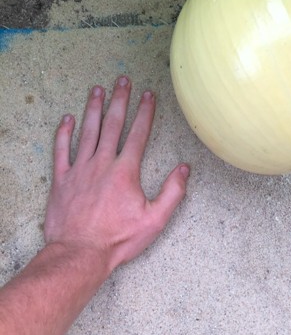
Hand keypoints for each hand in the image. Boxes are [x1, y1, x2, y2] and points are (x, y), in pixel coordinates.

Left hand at [44, 76, 188, 272]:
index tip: (148, 94)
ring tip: (98, 89)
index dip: (145, 112)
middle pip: (113, 125)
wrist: (79, 254)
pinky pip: (61, 150)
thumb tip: (184, 169)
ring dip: (94, 109)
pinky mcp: (62, 180)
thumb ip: (172, 193)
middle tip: (122, 80)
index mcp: (125, 171)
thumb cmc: (117, 240)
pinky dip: (64, 133)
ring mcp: (80, 170)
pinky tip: (67, 119)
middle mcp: (102, 164)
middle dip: (120, 100)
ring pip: (88, 132)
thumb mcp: (154, 221)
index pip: (138, 134)